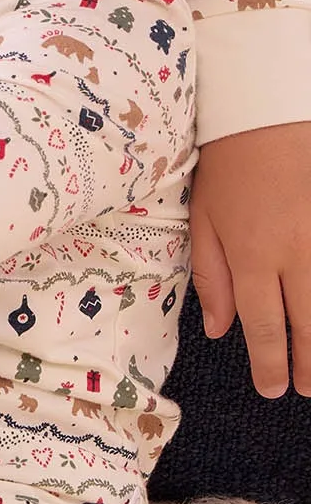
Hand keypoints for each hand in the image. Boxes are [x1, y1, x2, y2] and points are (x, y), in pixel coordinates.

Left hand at [189, 120, 310, 395]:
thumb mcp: (203, 218)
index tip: (274, 388)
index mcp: (252, 254)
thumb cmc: (229, 165)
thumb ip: (211, 274)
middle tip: (307, 390)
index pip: (262, 323)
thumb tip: (220, 329)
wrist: (269, 112)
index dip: (270, 361)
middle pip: (309, 322)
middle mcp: (296, 253)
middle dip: (309, 363)